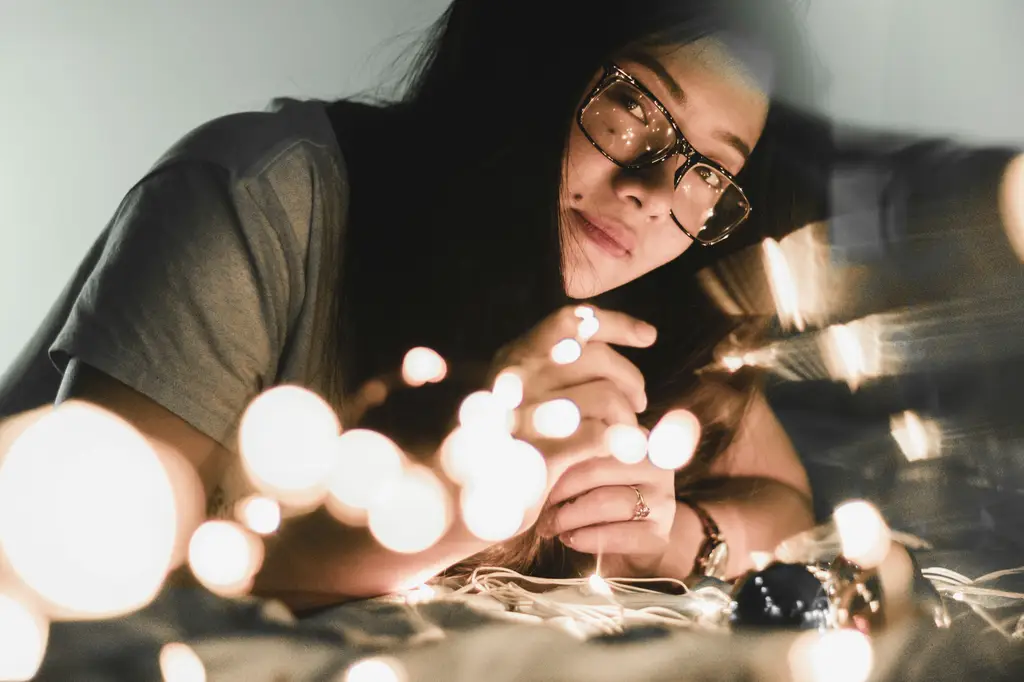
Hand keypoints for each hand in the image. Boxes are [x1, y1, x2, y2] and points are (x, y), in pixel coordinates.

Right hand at [491, 304, 656, 530]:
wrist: (448, 502)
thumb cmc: (492, 445)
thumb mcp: (512, 395)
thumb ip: (549, 372)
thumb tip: (607, 344)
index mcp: (512, 357)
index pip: (571, 320)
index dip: (617, 323)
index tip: (649, 336)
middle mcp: (518, 378)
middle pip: (598, 358)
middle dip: (631, 378)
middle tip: (639, 401)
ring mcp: (528, 415)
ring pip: (607, 398)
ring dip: (627, 417)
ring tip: (626, 432)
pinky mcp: (541, 455)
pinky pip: (602, 436)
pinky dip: (619, 443)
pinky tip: (617, 452)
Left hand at [537, 451, 679, 577]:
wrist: (638, 542)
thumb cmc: (607, 499)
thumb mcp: (596, 471)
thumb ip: (579, 456)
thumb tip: (541, 459)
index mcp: (638, 440)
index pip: (593, 441)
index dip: (562, 459)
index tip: (541, 474)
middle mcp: (656, 467)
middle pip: (596, 472)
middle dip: (560, 491)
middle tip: (539, 505)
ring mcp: (662, 502)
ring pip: (603, 502)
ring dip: (568, 516)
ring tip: (550, 525)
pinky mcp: (659, 536)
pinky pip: (615, 535)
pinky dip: (585, 538)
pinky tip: (570, 539)